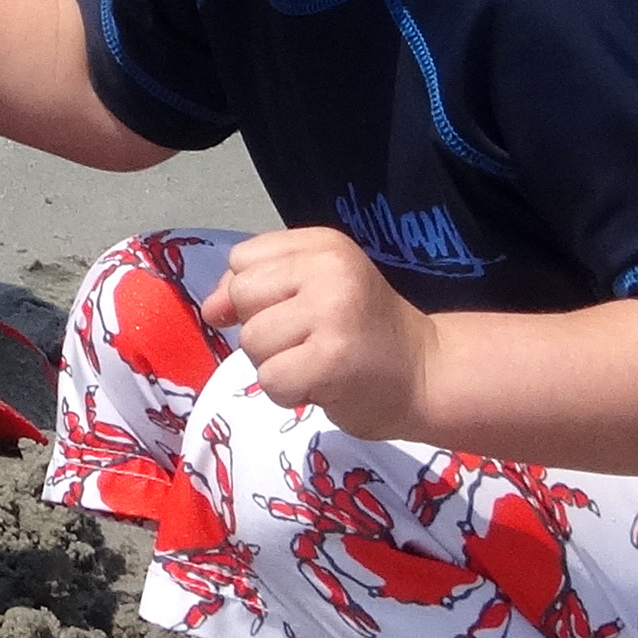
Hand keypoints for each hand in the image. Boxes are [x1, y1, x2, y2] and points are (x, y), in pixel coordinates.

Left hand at [198, 229, 436, 440]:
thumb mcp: (310, 291)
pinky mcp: (331, 358)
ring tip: (318, 362)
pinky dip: (289, 393)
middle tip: (309, 341)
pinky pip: (270, 379)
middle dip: (263, 329)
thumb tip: (209, 308)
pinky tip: (323, 385)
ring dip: (277, 364)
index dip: (253, 294)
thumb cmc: (362, 334)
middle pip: (242, 296)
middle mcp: (329, 268)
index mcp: (323, 244)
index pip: (242, 260)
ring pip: (252, 341)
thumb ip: (255, 289)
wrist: (427, 376)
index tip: (293, 311)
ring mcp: (332, 311)